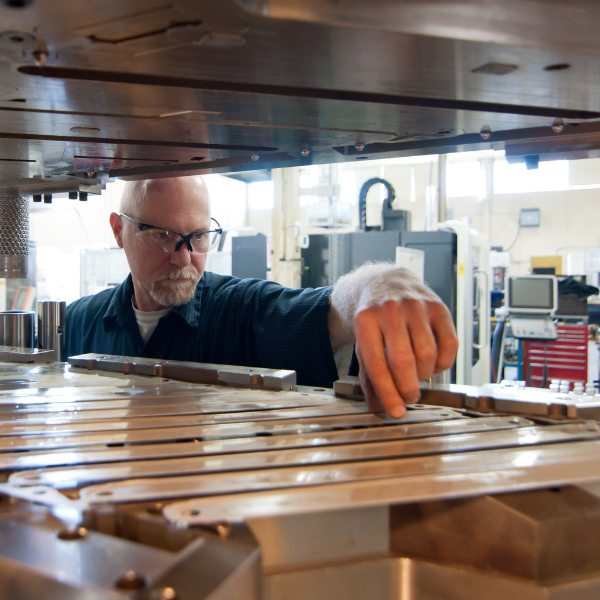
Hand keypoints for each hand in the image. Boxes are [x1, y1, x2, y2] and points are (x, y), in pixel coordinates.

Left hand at [353, 297, 457, 417]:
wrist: (384, 282)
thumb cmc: (373, 319)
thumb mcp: (362, 343)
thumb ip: (369, 376)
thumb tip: (378, 407)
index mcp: (366, 321)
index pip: (378, 364)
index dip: (388, 393)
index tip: (396, 411)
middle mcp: (390, 311)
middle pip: (404, 361)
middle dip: (408, 388)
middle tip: (409, 397)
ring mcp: (415, 306)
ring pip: (427, 354)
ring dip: (425, 375)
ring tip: (418, 377)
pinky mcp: (438, 306)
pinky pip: (450, 344)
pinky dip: (444, 363)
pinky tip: (433, 365)